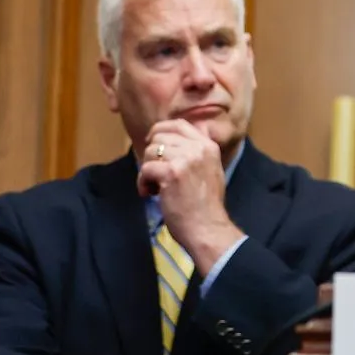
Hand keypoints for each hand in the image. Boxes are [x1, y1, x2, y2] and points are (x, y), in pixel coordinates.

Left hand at [138, 120, 240, 273]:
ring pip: (151, 152)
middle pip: (160, 137)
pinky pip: (145, 168)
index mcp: (208, 146)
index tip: (154, 145)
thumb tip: (185, 135)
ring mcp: (185, 159)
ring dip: (147, 170)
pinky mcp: (171, 173)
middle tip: (155, 173)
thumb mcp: (211, 171)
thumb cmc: (206, 207)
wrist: (208, 229)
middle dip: (152, 155)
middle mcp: (198, 149)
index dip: (161, 131)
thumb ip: (198, 153)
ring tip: (155, 188)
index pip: (179, 125)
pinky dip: (143, 183)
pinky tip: (151, 194)